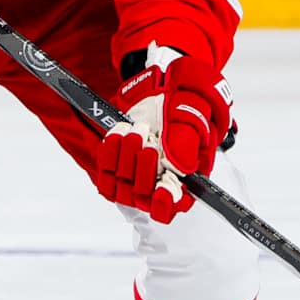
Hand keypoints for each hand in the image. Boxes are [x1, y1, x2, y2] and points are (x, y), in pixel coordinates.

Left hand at [94, 52, 231, 222]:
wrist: (162, 93)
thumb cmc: (184, 107)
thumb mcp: (193, 119)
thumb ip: (187, 143)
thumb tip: (180, 165)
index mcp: (184, 182)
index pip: (170, 207)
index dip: (164, 203)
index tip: (161, 188)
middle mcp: (158, 185)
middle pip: (143, 196)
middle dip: (143, 167)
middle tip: (146, 138)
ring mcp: (135, 179)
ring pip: (122, 187)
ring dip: (125, 158)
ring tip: (135, 131)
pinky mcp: (116, 169)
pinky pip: (106, 174)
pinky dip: (110, 153)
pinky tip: (118, 133)